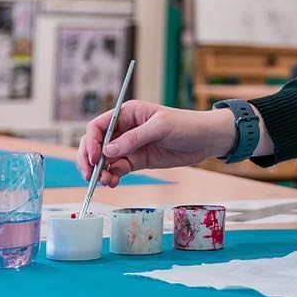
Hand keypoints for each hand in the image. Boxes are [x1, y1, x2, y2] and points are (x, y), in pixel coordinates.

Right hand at [78, 101, 234, 186]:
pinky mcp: (137, 160)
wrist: (207, 140)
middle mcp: (124, 129)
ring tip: (106, 182)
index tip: (95, 158)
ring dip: (100, 171)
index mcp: (128, 113)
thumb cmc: (186, 124)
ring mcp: (130, 146)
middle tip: (91, 175)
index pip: (98, 126)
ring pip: (105, 160)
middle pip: (96, 144)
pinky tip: (113, 183)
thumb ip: (134, 138)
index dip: (92, 142)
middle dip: (90, 159)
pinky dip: (112, 177)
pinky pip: (117, 169)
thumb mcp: (160, 127)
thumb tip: (107, 151)